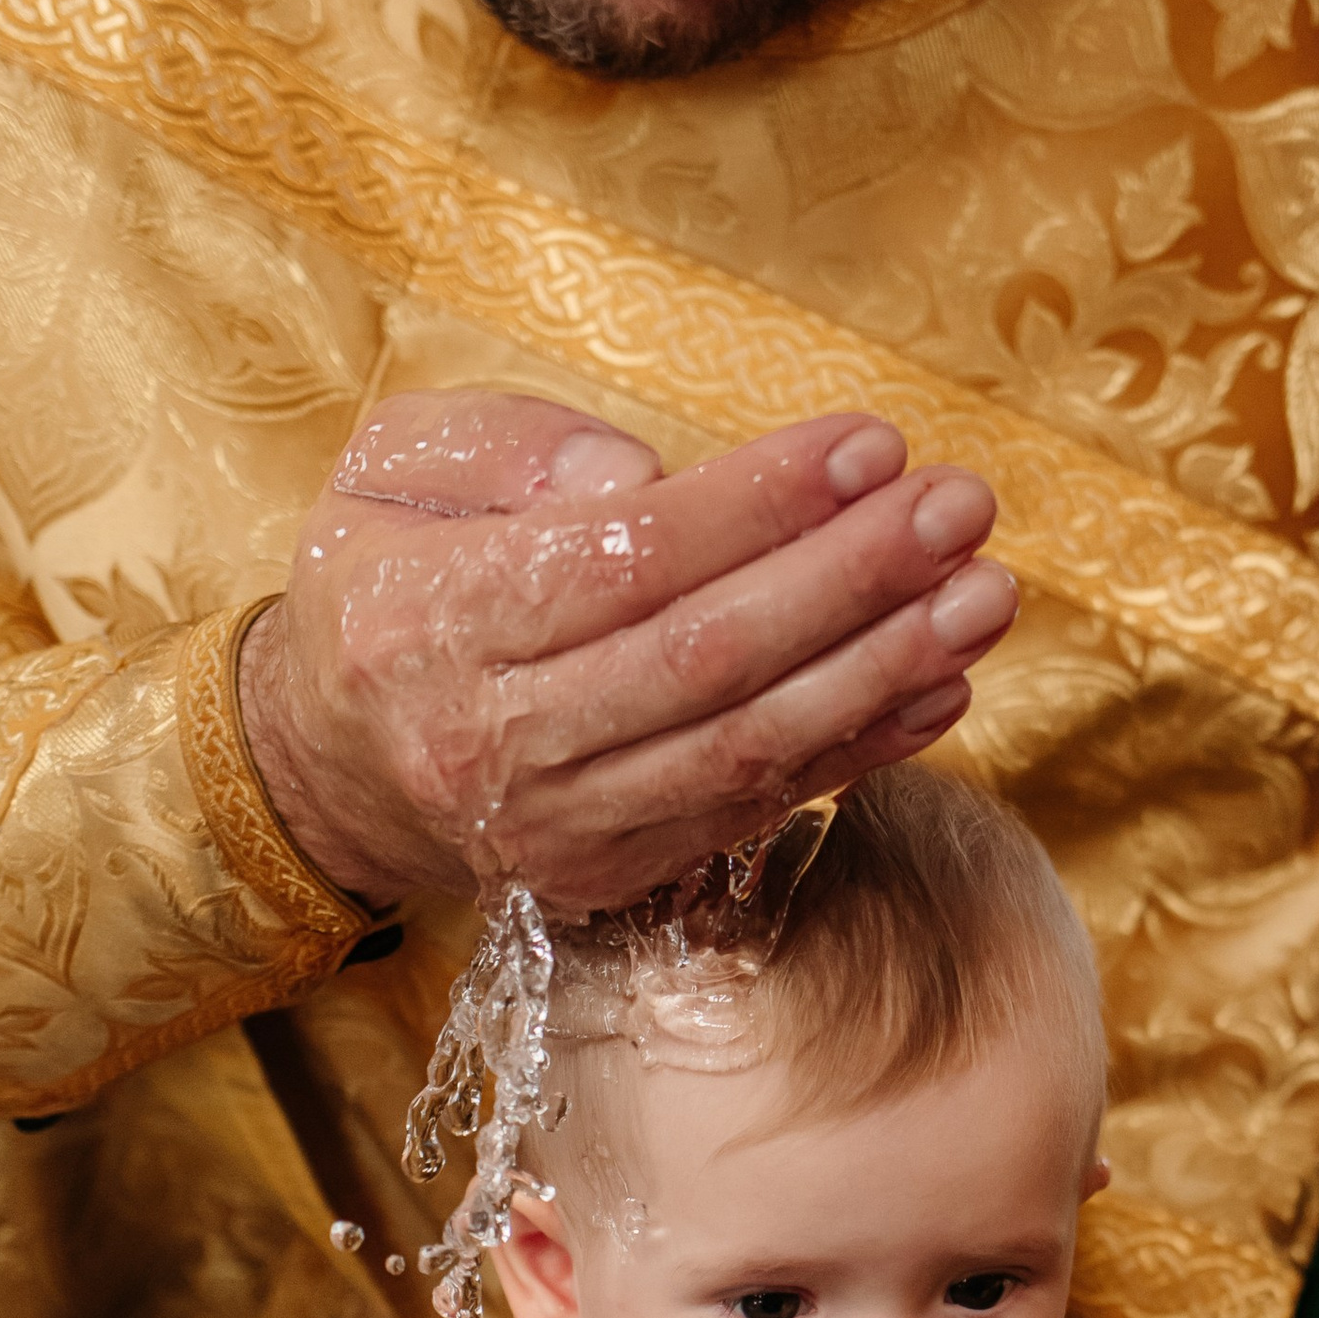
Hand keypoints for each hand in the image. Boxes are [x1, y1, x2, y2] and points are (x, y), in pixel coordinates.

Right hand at [238, 393, 1016, 909]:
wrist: (334, 765)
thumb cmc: (385, 587)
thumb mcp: (394, 476)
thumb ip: (508, 450)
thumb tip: (635, 469)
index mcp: (432, 625)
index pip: (626, 562)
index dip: (762, 504)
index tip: (872, 444)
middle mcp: (495, 741)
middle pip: (706, 658)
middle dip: (852, 578)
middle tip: (960, 505)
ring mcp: (560, 824)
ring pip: (746, 745)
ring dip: (884, 669)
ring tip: (985, 591)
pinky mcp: (614, 873)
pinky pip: (759, 805)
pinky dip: (863, 747)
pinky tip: (946, 681)